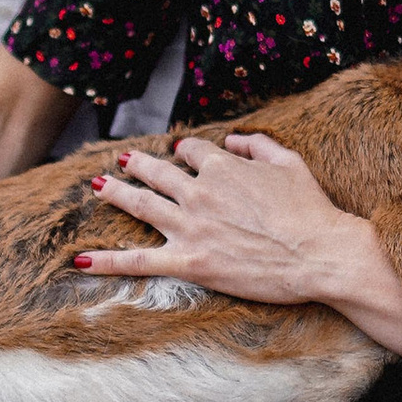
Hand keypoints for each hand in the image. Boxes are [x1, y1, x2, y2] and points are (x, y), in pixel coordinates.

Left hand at [76, 130, 363, 309]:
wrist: (320, 254)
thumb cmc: (312, 210)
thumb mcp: (290, 163)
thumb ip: (258, 145)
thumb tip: (233, 139)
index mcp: (222, 167)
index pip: (191, 150)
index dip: (184, 150)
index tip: (180, 152)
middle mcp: (199, 192)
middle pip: (157, 172)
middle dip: (138, 165)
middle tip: (123, 160)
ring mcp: (190, 227)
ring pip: (140, 205)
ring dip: (116, 194)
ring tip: (99, 187)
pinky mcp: (189, 262)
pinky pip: (138, 261)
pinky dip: (107, 261)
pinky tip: (80, 260)